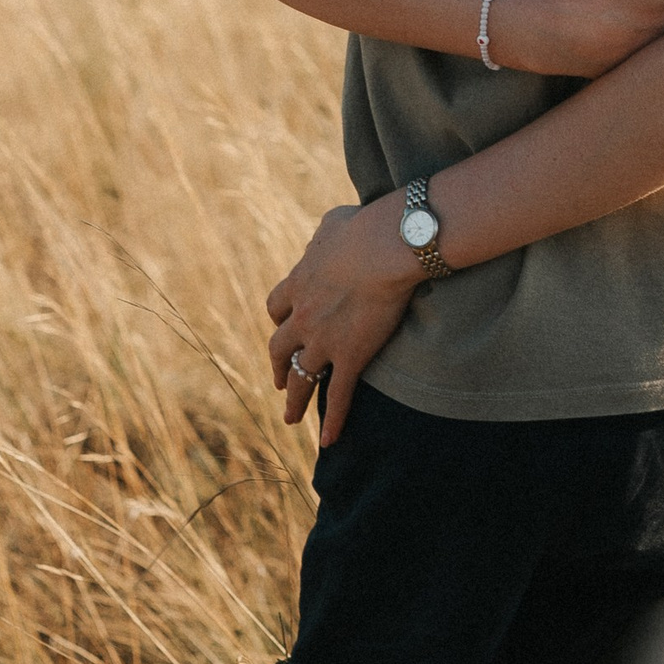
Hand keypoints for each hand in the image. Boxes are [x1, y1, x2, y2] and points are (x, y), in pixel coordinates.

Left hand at [266, 199, 420, 446]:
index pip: (277, 307)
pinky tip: (327, 441)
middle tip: (280, 379)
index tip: (284, 325)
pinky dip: (332, 421)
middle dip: (279, 366)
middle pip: (280, 348)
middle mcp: (303, 317)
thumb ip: (327, 233)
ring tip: (290, 417)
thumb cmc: (366, 227)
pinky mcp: (350, 357)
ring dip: (294, 400)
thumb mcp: (335, 222)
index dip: (280, 319)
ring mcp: (324, 340)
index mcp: (299, 283)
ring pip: (301, 379)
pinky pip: (338, 396)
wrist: (386, 247)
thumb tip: (332, 232)